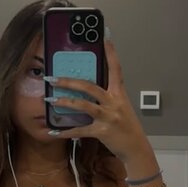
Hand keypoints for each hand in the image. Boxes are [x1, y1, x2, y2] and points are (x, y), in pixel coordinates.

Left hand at [46, 39, 146, 160]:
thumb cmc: (128, 128)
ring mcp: (108, 117)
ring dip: (65, 101)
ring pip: (83, 105)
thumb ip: (110, 97)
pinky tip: (53, 131)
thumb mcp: (122, 108)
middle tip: (53, 77)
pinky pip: (80, 130)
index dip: (110, 54)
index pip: (115, 70)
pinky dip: (65, 132)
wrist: (137, 148)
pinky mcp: (102, 132)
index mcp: (120, 94)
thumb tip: (92, 89)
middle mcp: (114, 103)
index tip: (104, 38)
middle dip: (69, 81)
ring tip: (51, 99)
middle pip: (89, 86)